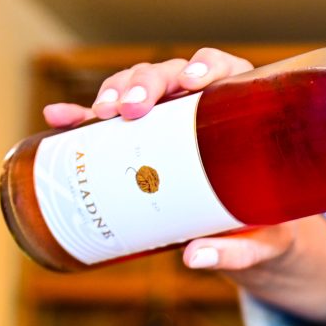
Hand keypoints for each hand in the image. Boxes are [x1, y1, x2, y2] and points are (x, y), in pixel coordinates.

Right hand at [42, 48, 305, 279]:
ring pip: (136, 90)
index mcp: (245, 114)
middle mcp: (204, 108)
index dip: (206, 67)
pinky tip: (57, 119)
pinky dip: (81, 118)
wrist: (253, 241)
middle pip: (170, 76)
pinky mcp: (142, 142)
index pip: (224, 71)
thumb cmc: (268, 233)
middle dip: (146, 84)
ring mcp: (169, 121)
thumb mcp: (263, 242)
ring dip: (114, 93)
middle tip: (132, 109)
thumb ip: (237, 252)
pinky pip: (109, 124)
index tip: (191, 83)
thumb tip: (196, 259)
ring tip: (99, 115)